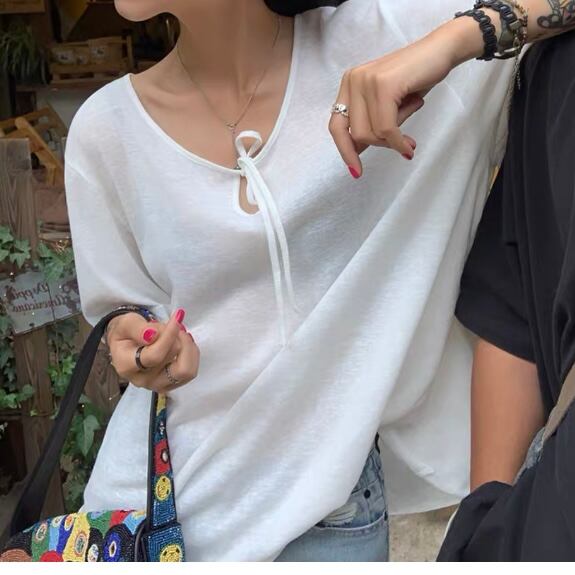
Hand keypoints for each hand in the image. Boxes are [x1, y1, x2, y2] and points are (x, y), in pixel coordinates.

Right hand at [106, 308, 199, 392]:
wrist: (125, 345)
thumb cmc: (125, 334)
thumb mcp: (125, 324)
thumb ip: (137, 329)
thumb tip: (152, 335)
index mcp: (127, 366)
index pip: (155, 356)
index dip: (170, 336)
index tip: (177, 318)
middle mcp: (143, 380)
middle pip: (172, 363)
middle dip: (178, 339)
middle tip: (174, 324)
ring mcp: (158, 385)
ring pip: (186, 371)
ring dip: (188, 347)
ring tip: (180, 333)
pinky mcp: (170, 385)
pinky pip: (190, 372)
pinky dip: (191, 353)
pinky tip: (183, 342)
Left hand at [329, 18, 481, 175]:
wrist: (442, 51)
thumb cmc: (416, 80)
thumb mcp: (386, 106)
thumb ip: (369, 125)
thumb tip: (355, 151)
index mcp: (349, 84)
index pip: (336, 126)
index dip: (345, 150)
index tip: (356, 171)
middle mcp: (353, 80)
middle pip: (356, 134)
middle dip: (380, 145)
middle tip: (400, 143)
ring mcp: (367, 81)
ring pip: (371, 134)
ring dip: (392, 142)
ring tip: (408, 135)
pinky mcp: (384, 85)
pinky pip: (387, 128)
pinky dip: (398, 142)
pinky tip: (409, 146)